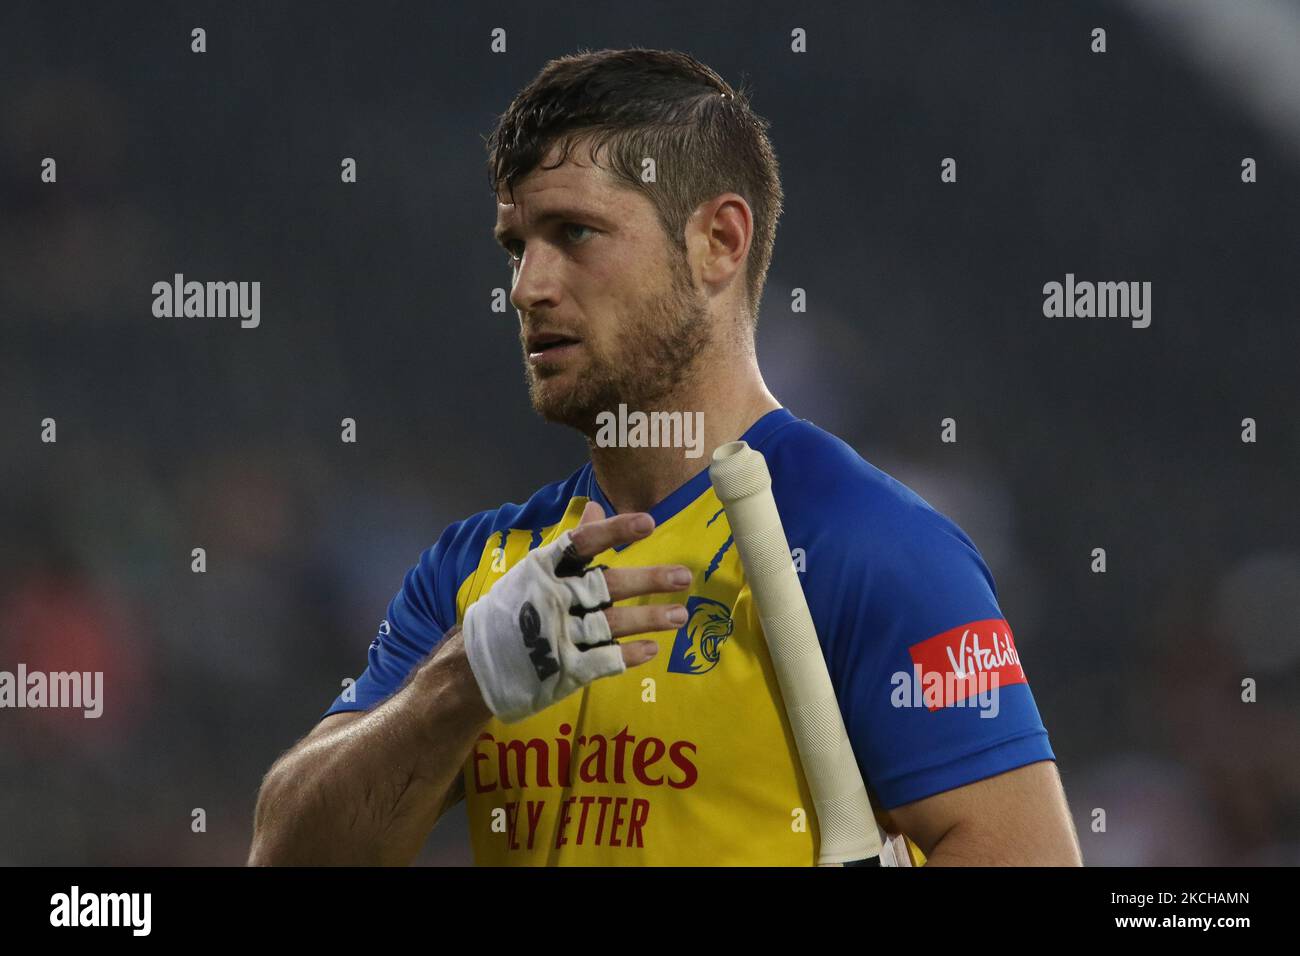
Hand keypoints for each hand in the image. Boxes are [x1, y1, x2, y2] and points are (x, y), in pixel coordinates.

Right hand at [462, 502, 689, 722]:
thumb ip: (571, 543)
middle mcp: (552, 598)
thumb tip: (598, 507)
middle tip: (684, 577)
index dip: (616, 532)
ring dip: (649, 618)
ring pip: (611, 623)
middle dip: (647, 581)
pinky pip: (603, 659)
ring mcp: (557, 635)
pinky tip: (652, 649)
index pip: (583, 544)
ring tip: (680, 616)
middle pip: (606, 585)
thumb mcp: (534, 571)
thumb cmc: (513, 609)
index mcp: (544, 569)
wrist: (475, 665)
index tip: (648, 524)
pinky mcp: (562, 669)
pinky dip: (628, 654)